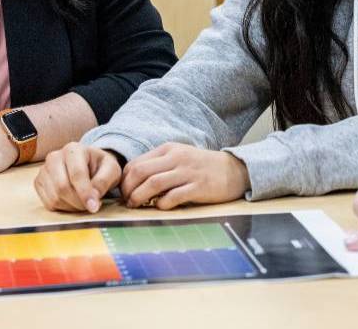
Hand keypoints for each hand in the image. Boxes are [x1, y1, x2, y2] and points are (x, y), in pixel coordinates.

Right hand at [35, 142, 121, 212]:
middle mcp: (55, 157)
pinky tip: (72, 201)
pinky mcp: (39, 182)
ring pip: (54, 197)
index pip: (76, 174)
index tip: (94, 207)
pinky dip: (62, 207)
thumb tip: (93, 198)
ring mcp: (44, 169)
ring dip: (71, 207)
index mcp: (73, 149)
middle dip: (78, 202)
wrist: (89, 165)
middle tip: (91, 206)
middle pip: (62, 187)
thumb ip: (104, 182)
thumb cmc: (100, 167)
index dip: (85, 193)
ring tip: (83, 202)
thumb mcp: (111, 170)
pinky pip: (47, 202)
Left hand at [120, 143, 249, 209]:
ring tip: (136, 206)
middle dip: (128, 189)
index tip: (123, 193)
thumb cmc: (201, 167)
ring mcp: (188, 172)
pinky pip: (173, 196)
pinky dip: (161, 204)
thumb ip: (159, 166)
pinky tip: (160, 207)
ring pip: (153, 184)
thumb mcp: (179, 158)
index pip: (137, 163)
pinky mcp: (198, 187)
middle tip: (127, 202)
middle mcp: (176, 158)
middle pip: (141, 172)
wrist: (234, 170)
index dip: (125, 180)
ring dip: (140, 197)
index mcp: (168, 150)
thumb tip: (133, 182)